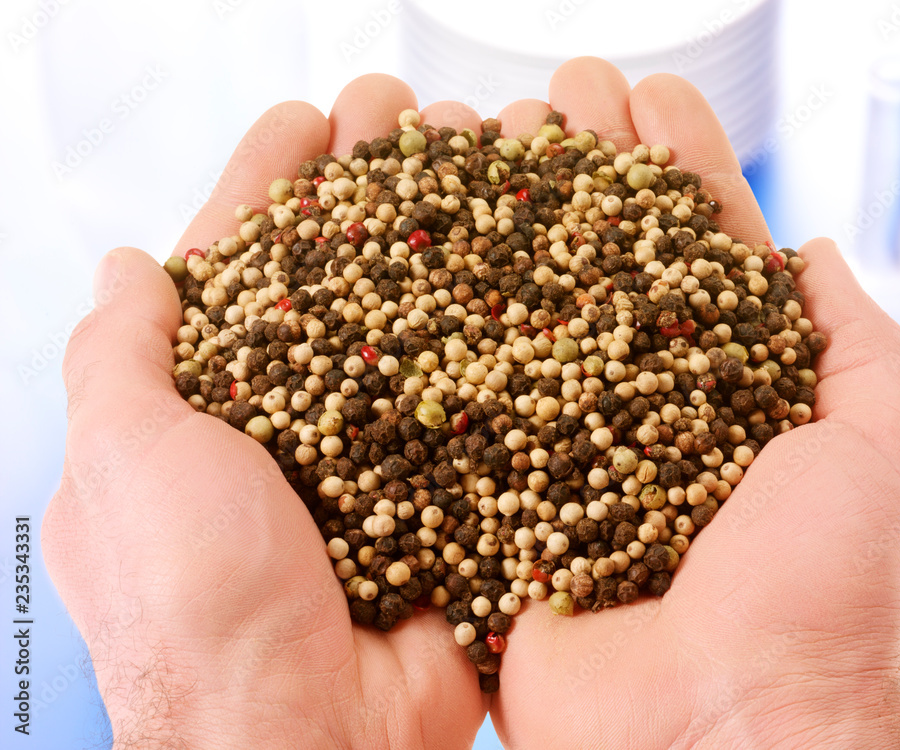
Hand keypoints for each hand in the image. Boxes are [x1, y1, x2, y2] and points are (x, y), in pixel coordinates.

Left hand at [42, 78, 490, 749]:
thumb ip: (119, 357)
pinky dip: (506, 334)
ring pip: (419, 323)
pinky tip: (532, 270)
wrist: (310, 741)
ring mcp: (382, 456)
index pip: (242, 264)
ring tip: (485, 163)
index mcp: (210, 408)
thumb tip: (126, 270)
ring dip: (447, 241)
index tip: (311, 122)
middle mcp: (300, 424)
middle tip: (417, 121)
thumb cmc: (193, 613)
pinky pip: (481, 398)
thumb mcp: (123, 461)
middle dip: (375, 190)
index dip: (273, 185)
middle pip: (343, 278)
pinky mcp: (450, 493)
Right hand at [487, 58, 899, 748]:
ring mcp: (557, 448)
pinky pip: (456, 404)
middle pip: (595, 264)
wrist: (720, 726)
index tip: (638, 94)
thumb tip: (812, 252)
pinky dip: (436, 327)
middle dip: (574, 172)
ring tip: (473, 135)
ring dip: (501, 222)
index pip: (691, 247)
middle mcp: (633, 408)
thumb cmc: (822, 596)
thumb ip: (858, 345)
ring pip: (520, 314)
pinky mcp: (492, 498)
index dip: (669, 165)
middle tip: (541, 98)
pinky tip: (413, 248)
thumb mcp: (883, 452)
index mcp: (723, 389)